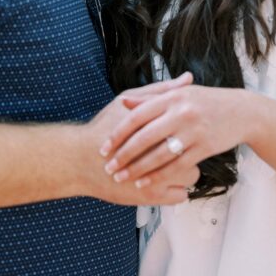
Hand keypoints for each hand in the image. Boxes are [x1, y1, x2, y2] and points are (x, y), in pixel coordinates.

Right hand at [80, 73, 199, 204]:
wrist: (80, 159)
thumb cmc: (103, 128)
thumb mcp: (129, 99)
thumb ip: (160, 91)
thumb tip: (188, 78)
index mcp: (159, 127)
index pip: (191, 128)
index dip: (190, 129)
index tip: (185, 129)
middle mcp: (163, 152)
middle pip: (194, 151)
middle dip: (188, 149)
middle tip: (176, 146)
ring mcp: (160, 177)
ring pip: (191, 176)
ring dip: (183, 171)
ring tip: (169, 164)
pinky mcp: (154, 197)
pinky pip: (181, 195)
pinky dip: (175, 189)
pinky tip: (164, 180)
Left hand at [99, 84, 256, 188]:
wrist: (242, 111)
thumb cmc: (206, 102)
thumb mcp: (179, 94)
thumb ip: (151, 98)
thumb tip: (124, 103)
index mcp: (172, 97)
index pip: (137, 116)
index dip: (118, 133)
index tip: (104, 147)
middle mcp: (181, 112)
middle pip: (145, 137)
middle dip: (124, 154)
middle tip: (108, 167)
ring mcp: (194, 130)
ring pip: (159, 154)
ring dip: (138, 169)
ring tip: (122, 177)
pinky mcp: (204, 147)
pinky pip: (176, 165)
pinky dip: (159, 176)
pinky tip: (145, 183)